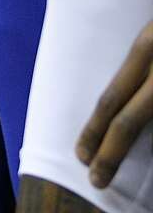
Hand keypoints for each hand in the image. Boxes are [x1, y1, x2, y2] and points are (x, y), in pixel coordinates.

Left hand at [77, 21, 152, 187]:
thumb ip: (144, 63)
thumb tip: (125, 100)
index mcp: (149, 47)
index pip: (113, 96)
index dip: (94, 128)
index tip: (80, 154)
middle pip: (133, 119)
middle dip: (111, 153)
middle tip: (94, 180)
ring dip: (142, 152)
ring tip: (118, 175)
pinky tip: (152, 161)